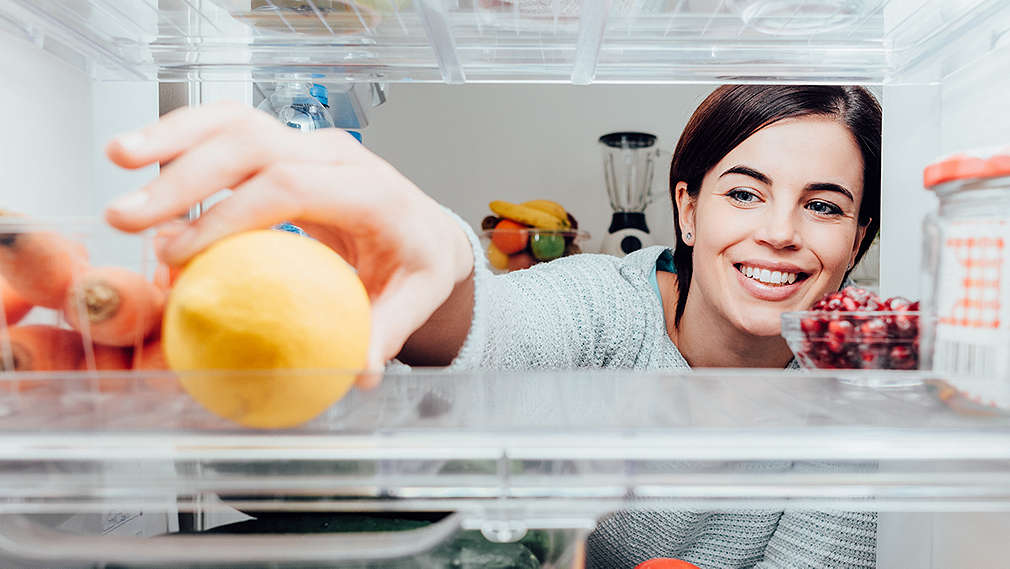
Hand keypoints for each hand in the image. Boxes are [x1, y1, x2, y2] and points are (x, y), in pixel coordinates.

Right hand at [105, 101, 473, 380]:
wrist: (424, 227)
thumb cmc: (416, 262)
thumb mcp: (415, 299)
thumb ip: (387, 332)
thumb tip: (359, 373)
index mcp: (371, 191)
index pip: (292, 187)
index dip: (231, 215)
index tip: (181, 253)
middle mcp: (338, 156)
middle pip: (254, 145)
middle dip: (185, 177)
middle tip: (129, 218)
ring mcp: (310, 144)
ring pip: (236, 122)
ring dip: (173, 137)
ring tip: (118, 158)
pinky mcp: (287, 146)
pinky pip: (230, 130)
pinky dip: (183, 136)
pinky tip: (140, 155)